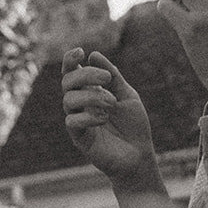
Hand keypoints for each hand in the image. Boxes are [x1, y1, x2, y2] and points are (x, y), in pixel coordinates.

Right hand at [62, 48, 157, 186]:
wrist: (140, 154)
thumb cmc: (133, 126)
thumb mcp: (127, 95)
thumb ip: (112, 76)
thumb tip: (93, 54)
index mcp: (89, 92)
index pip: (71, 72)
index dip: (70, 60)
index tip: (80, 52)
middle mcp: (80, 105)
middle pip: (67, 82)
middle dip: (85, 75)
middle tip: (107, 79)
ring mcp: (78, 121)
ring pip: (68, 100)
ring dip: (91, 96)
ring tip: (111, 103)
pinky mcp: (79, 138)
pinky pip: (72, 122)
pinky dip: (89, 116)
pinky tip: (105, 118)